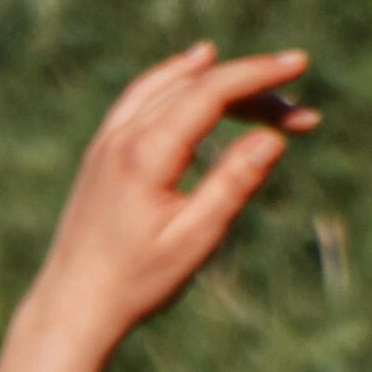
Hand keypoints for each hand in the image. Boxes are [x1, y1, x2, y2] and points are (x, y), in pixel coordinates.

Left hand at [23, 41, 316, 359]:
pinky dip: (175, 77)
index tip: (299, 65)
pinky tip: (193, 70)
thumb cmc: (136, 283)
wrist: (72, 306)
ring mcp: (108, 139)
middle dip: (251, 88)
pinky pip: (142, 94)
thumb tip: (273, 138)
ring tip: (259, 82)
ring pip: (168, 83)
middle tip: (298, 114)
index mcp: (148, 154)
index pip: (212, 91)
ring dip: (217, 78)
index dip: (259, 76)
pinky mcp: (101, 150)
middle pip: (196, 84)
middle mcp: (123, 134)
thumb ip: (234, 185)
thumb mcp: (194, 239)